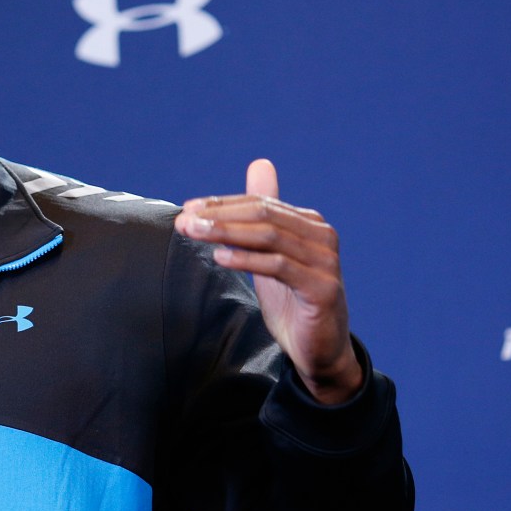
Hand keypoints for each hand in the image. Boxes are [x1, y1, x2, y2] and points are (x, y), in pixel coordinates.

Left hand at [174, 159, 362, 404]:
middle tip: (184, 221)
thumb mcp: (271, 252)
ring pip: (269, 237)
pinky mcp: (323, 288)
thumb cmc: (291, 297)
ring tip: (195, 234)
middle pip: (263, 215)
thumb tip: (260, 163)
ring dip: (226, 233)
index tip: (187, 209)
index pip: (259, 203)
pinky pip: (279, 267)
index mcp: (309, 223)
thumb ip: (263, 214)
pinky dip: (247, 259)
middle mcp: (322, 236)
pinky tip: (220, 258)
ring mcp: (326, 262)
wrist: (318, 348)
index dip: (221, 204)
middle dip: (219, 216)